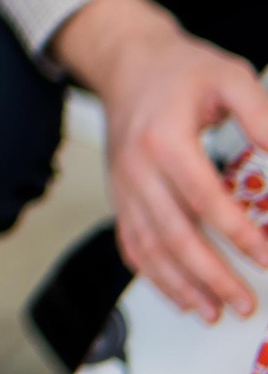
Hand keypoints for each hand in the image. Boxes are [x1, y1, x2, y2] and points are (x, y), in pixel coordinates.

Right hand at [57, 0, 267, 319]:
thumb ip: (263, 116)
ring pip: (148, 247)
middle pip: (173, 234)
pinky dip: (152, 274)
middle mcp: (137, 167)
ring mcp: (124, 184)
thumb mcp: (231, 78)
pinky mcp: (120, 194)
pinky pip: (131, 242)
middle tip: (243, 302)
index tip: (267, 257)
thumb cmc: (179, 71)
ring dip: (180, 285)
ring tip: (213, 310)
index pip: (204, 199)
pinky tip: (178, 292)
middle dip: (211, 275)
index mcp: (164, 140)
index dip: (239, 235)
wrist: (127, 62)